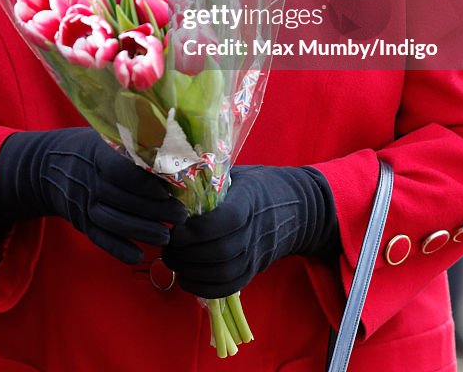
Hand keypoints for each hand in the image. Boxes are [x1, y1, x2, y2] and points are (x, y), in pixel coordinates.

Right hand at [0, 127, 187, 263]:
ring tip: (167, 236)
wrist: (46, 166)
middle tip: (181, 215)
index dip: (145, 182)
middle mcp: (88, 179)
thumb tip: (174, 149)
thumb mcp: (106, 136)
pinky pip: (98, 238)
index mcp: (97, 153)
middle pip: (122, 199)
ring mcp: (81, 202)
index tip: (169, 189)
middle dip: (155, 210)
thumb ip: (133, 143)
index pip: (121, 170)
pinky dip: (118, 249)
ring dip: (141, 231)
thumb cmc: (90, 148)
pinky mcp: (79, 221)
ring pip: (112, 221)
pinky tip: (139, 255)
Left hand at [162, 164, 334, 296]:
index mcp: (249, 200)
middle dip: (187, 253)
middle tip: (167, 246)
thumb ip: (210, 179)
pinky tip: (186, 279)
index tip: (175, 226)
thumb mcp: (238, 174)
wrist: (296, 207)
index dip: (197, 229)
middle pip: (221, 251)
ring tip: (172, 261)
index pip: (226, 220)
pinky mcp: (254, 270)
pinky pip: (229, 287)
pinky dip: (204, 288)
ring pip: (223, 273)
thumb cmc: (258, 186)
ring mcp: (256, 253)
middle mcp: (255, 230)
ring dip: (191, 272)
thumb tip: (173, 179)